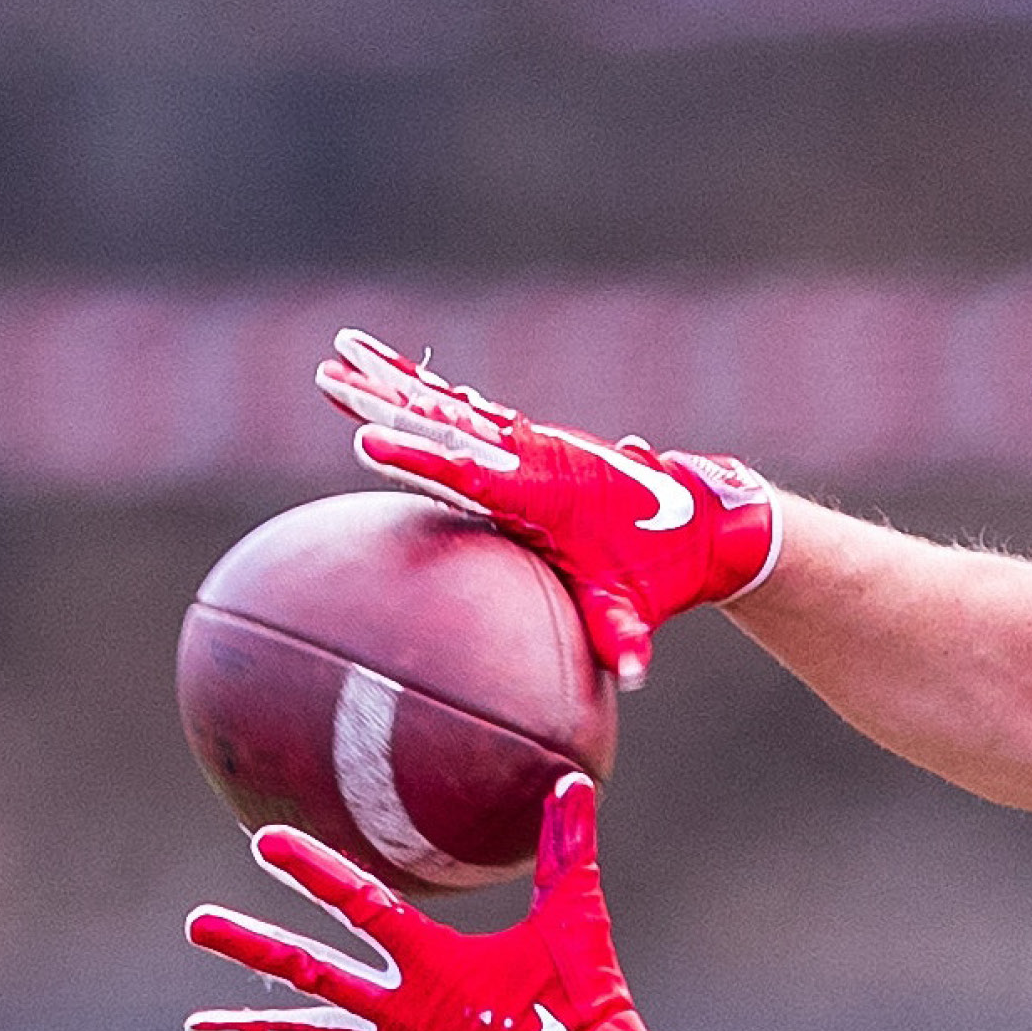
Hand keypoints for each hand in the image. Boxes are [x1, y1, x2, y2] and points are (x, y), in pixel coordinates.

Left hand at [185, 774, 671, 1030]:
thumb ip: (567, 852)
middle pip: (310, 971)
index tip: (263, 842)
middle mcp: (400, 1009)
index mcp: (432, 961)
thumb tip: (573, 783)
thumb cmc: (584, 1004)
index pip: (359, 903)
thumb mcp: (575, 921)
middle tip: (198, 927)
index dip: (312, 870)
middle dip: (251, 946)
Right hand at [317, 328, 778, 687]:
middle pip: (444, 425)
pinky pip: (464, 412)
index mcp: (546, 492)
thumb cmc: (662, 569)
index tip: (368, 444)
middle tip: (328, 378)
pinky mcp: (527, 444)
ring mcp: (529, 445)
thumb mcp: (639, 606)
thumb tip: (636, 675)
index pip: (471, 473)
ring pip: (447, 408)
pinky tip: (380, 371)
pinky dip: (423, 391)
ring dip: (392, 382)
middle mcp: (532, 457)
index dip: (420, 458)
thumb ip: (628, 637)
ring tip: (336, 355)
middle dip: (385, 403)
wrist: (703, 523)